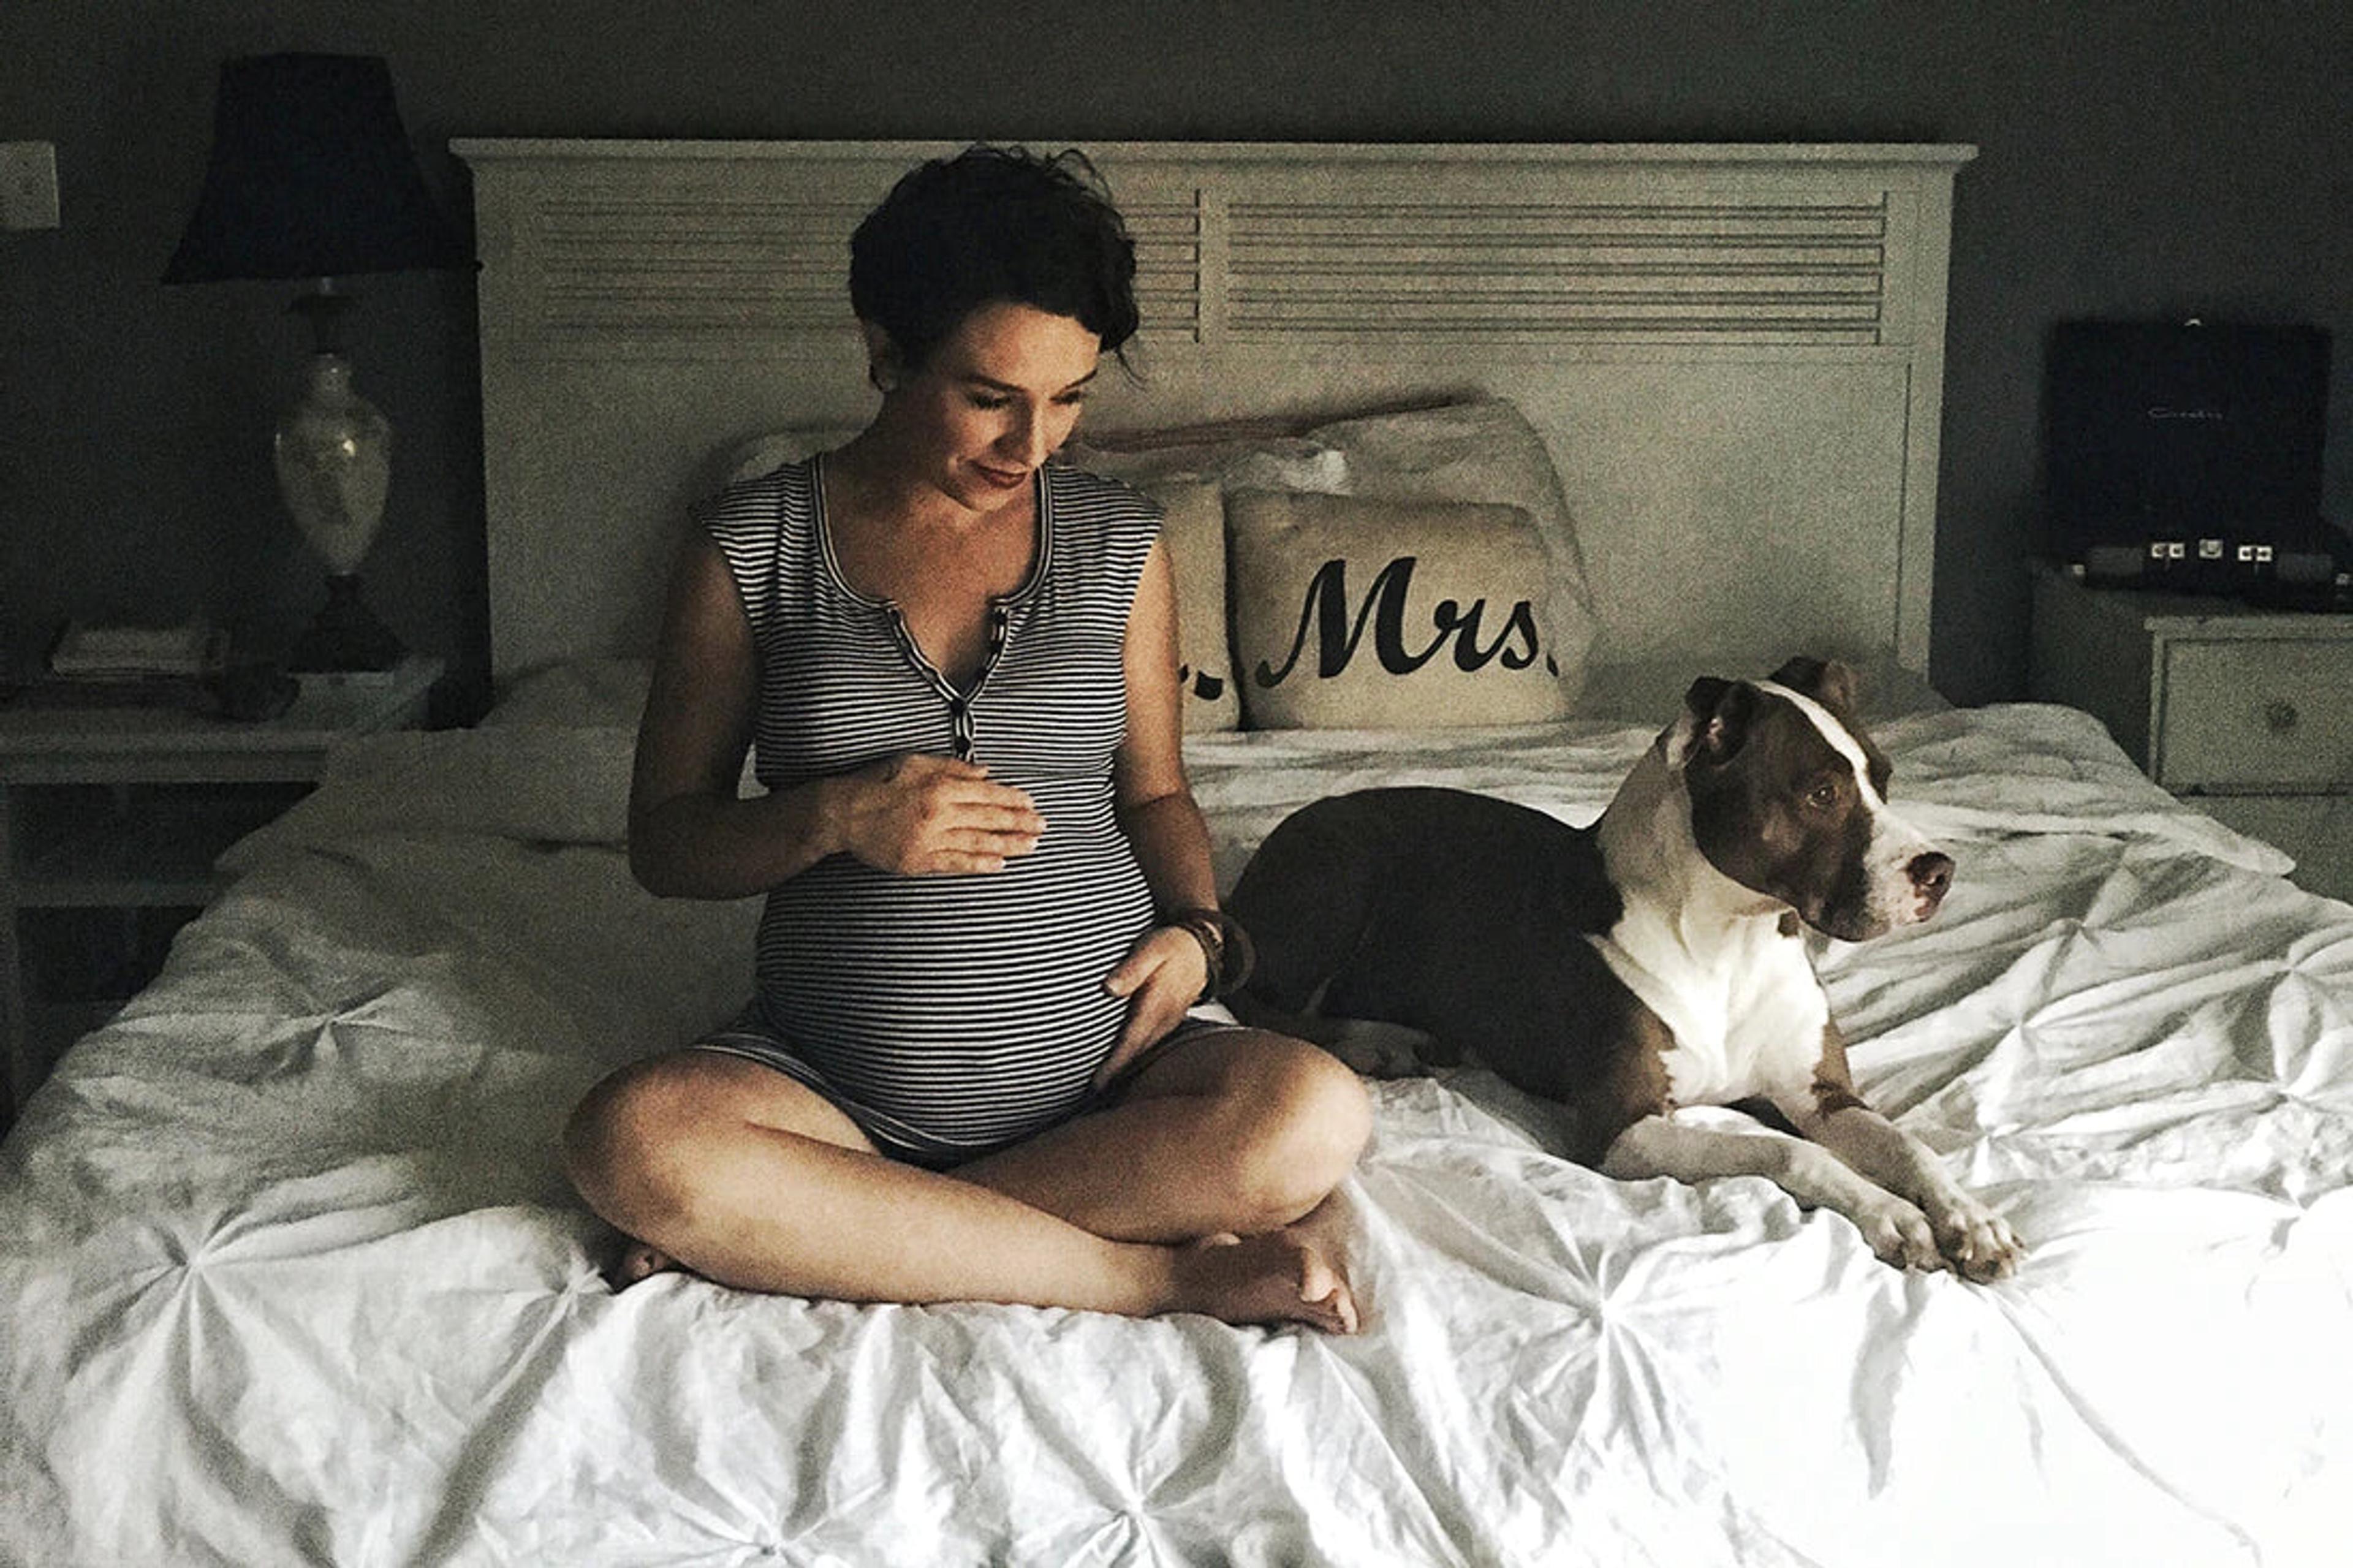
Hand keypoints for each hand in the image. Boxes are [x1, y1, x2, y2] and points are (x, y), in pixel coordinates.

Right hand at [832, 754, 1044, 874]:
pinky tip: (1000, 865)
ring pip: (978, 843)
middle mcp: (939, 814)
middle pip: (988, 819)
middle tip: (1043, 826)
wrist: (841, 813)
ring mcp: (929, 840)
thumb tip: (987, 772)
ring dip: (1008, 844)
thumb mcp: (914, 762)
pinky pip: (955, 864)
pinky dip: (979, 865)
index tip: (1031, 803)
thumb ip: (952, 767)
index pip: (987, 793)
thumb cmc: (876, 782)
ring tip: (1032, 846)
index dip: (1012, 799)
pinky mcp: (918, 861)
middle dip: (1019, 822)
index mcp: (940, 787)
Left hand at [1095, 925, 1209, 1086]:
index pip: (1131, 1043)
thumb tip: (1109, 988)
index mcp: (1156, 1006)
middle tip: (1088, 1093)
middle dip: (1114, 1075)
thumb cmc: (1172, 944)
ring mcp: (1167, 1023)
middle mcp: (1164, 1020)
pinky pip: (1148, 1045)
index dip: (1113, 1065)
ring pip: (1143, 1053)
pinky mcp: (1166, 1022)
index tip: (1095, 1084)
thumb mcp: (1151, 949)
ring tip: (1099, 1085)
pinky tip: (1120, 1062)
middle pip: (1135, 1055)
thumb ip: (1131, 969)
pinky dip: (1133, 1056)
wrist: (1202, 947)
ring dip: (1123, 1069)